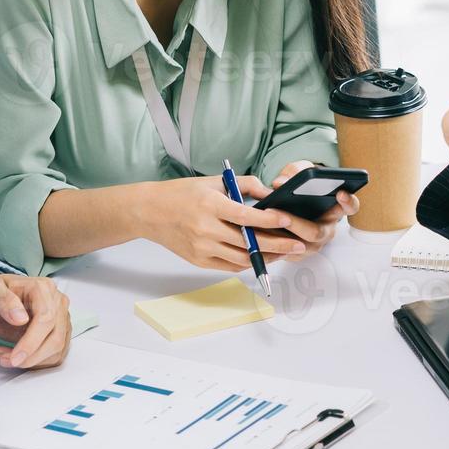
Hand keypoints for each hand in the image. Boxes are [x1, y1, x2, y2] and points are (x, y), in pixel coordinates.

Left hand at [0, 270, 72, 368]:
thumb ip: (3, 300)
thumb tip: (20, 317)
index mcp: (43, 288)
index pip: (46, 319)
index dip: (32, 342)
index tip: (15, 356)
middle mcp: (56, 302)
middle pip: (55, 338)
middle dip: (31, 356)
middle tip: (8, 360)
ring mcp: (60, 317)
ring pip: (57, 349)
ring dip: (32, 361)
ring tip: (5, 357)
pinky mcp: (58, 332)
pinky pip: (54, 355)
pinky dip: (36, 363)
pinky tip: (17, 357)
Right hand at [139, 175, 302, 271]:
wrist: (150, 211)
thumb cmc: (184, 193)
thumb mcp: (214, 182)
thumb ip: (246, 185)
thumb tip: (272, 194)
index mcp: (210, 206)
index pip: (246, 216)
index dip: (270, 220)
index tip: (288, 220)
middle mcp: (205, 229)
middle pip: (248, 242)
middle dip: (278, 245)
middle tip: (298, 244)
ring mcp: (201, 248)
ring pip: (242, 259)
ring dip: (266, 257)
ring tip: (285, 251)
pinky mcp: (199, 261)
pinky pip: (230, 266)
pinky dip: (248, 262)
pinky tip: (262, 256)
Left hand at [265, 161, 359, 256]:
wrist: (291, 206)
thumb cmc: (301, 188)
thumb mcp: (301, 173)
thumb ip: (295, 171)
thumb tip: (279, 183)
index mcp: (335, 210)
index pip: (351, 207)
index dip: (348, 202)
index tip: (341, 193)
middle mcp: (326, 230)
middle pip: (317, 232)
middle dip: (295, 223)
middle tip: (276, 209)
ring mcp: (312, 245)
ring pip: (297, 246)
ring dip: (278, 235)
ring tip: (260, 220)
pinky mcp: (295, 254)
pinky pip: (283, 253)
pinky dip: (269, 243)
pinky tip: (255, 231)